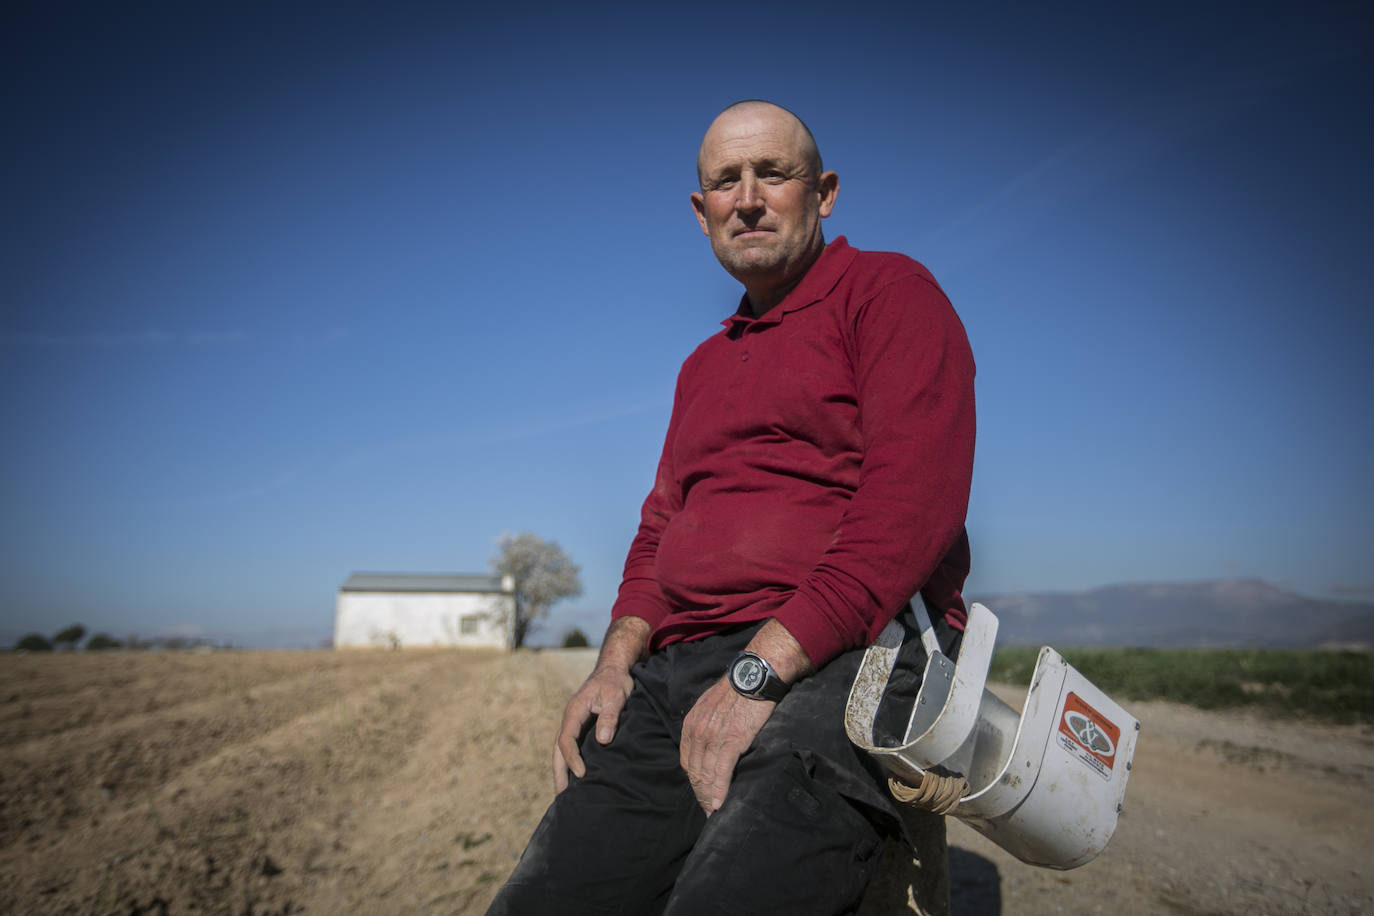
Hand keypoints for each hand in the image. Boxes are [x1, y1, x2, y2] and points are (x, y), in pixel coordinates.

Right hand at [553, 665, 633, 792]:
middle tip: (561, 796)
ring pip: (562, 750)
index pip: (566, 739)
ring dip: (562, 770)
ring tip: (564, 793)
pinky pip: (571, 747)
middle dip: (559, 772)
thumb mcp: (615, 696)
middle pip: (558, 749)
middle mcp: (570, 719)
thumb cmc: (615, 682)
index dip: (572, 758)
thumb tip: (602, 740)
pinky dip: (570, 763)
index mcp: (574, 711)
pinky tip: (576, 777)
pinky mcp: (581, 727)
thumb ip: (609, 716)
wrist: (613, 670)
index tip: (582, 774)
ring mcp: (574, 724)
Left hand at [680, 676, 774, 815]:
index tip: (701, 793)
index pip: (687, 760)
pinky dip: (719, 791)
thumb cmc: (738, 688)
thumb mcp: (712, 703)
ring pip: (705, 775)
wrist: (756, 675)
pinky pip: (721, 772)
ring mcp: (713, 737)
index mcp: (691, 723)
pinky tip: (719, 804)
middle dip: (699, 792)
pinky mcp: (731, 741)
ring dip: (708, 796)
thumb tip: (710, 741)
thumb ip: (706, 723)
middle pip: (694, 771)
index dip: (693, 780)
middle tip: (706, 810)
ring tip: (712, 812)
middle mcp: (698, 731)